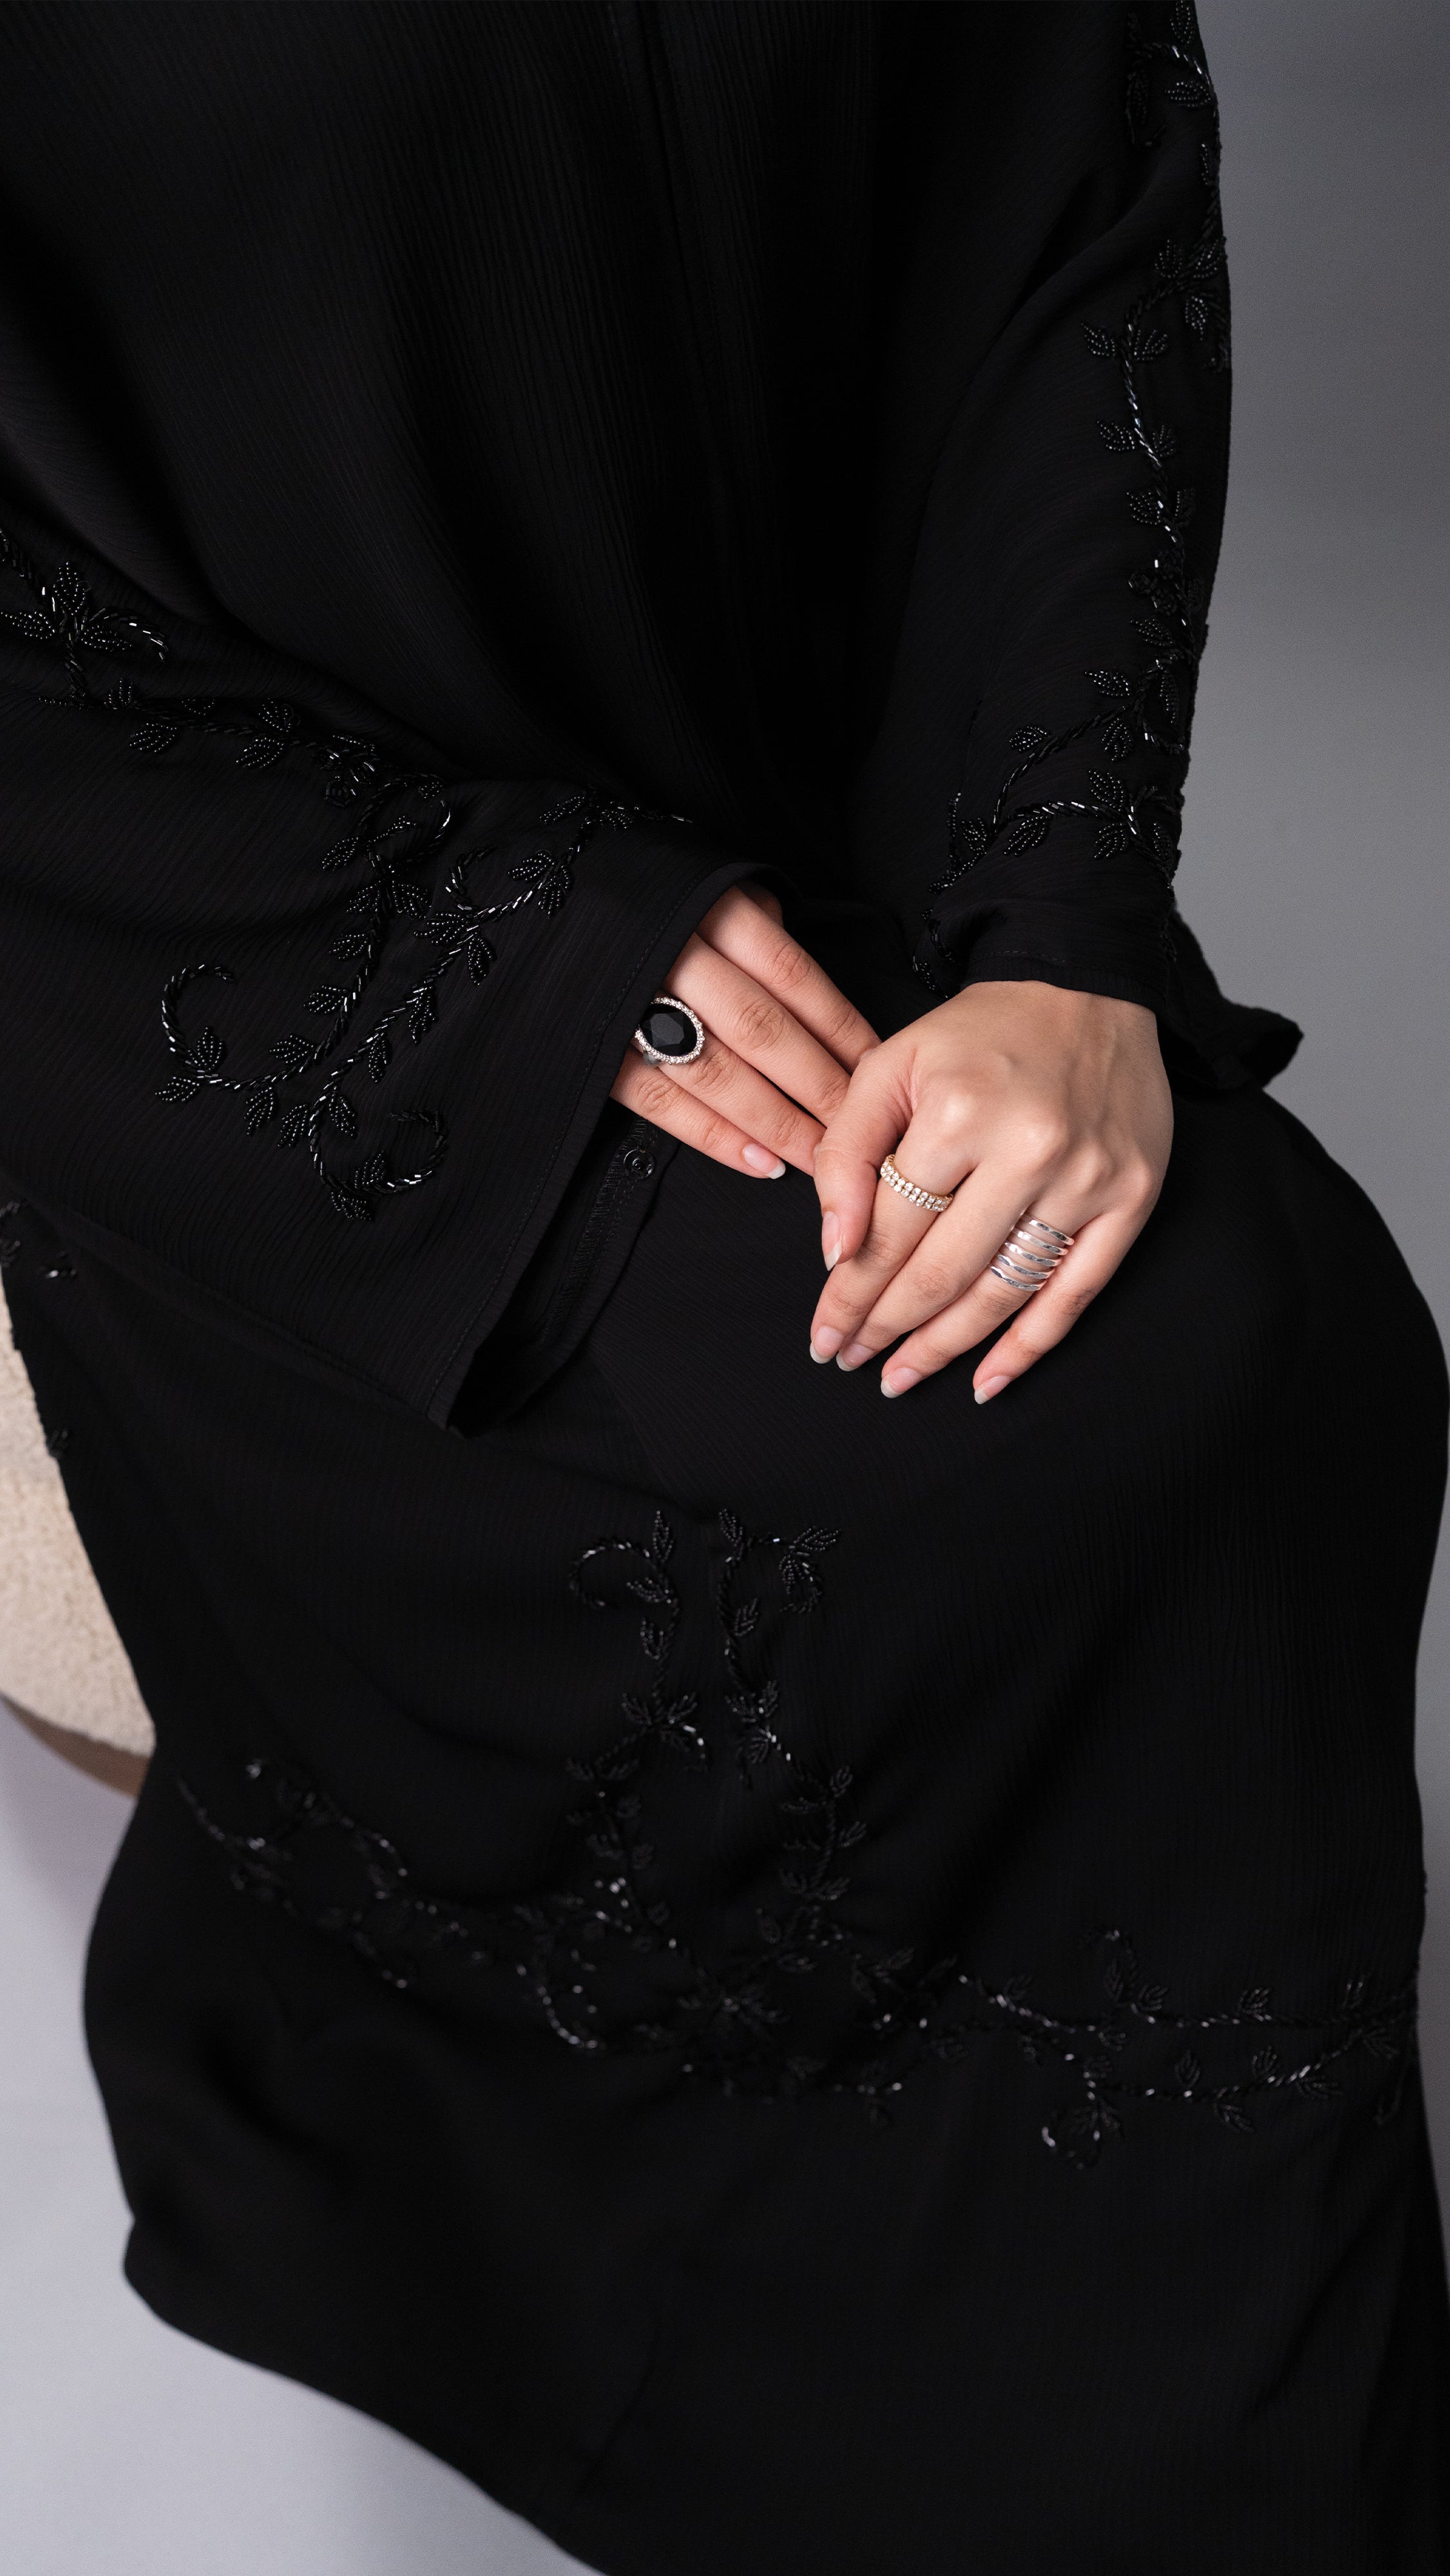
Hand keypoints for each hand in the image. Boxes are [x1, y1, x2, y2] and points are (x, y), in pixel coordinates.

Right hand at [612, 885, 877, 1176]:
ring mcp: (630, 1001)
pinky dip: (714, 1136)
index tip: (876, 1071)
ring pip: (717, 1072)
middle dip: (817, 1088)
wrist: (546, 900)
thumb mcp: (708, 885)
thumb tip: (811, 991)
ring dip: (774, 1122)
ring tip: (818, 1158)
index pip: (792, 977)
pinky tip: (760, 1163)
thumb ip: (757, 927)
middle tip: (857, 1130)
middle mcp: (673, 952)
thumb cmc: (646, 898)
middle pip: (762, 1031)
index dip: (839, 1029)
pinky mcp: (595, 1046)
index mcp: (710, 908)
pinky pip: (661, 1099)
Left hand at [808, 980, 1171, 1399]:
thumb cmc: (979, 1034)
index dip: (849, 1291)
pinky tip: (986, 1381)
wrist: (1087, 986)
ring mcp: (1087, 1179)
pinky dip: (1028, 1346)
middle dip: (886, 1327)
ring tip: (902, 1376)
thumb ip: (846, 1154)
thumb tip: (836, 1253)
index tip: (824, 1331)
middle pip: (941, 1271)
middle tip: (849, 1360)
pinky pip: (1075, 1294)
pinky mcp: (1132, 1198)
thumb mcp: (890, 1066)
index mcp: (958, 1111)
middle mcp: (1028, 1149)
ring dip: (946, 1347)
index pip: (889, 1229)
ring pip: (1002, 1293)